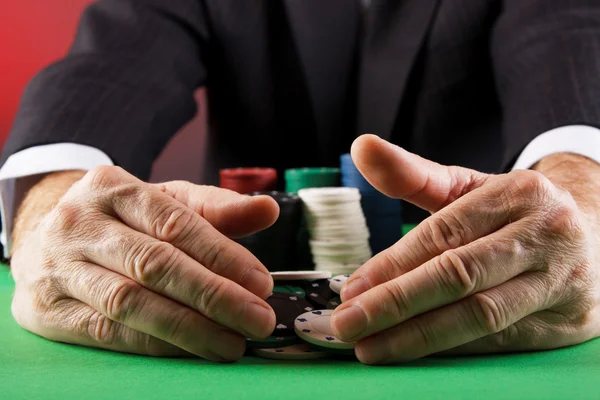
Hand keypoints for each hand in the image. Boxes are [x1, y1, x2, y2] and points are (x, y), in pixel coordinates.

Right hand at [10, 166, 279, 361]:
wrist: (45, 235)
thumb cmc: (118, 219)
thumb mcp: (164, 200)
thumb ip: (216, 208)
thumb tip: (267, 209)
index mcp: (112, 187)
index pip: (176, 223)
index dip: (223, 256)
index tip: (261, 283)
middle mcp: (79, 224)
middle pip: (155, 264)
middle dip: (215, 296)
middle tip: (258, 319)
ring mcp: (58, 267)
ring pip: (131, 302)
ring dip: (189, 328)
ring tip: (232, 342)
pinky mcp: (46, 309)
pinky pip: (107, 332)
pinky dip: (155, 345)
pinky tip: (191, 350)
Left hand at [331, 135, 599, 363]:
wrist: (593, 235)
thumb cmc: (514, 212)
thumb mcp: (469, 187)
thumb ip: (412, 173)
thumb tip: (360, 148)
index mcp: (517, 194)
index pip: (443, 234)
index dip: (393, 264)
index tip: (352, 289)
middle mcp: (545, 235)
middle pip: (460, 276)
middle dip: (396, 304)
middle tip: (347, 324)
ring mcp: (562, 281)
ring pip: (481, 315)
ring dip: (419, 336)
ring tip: (372, 346)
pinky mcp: (570, 321)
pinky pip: (501, 340)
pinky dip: (454, 348)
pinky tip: (415, 351)